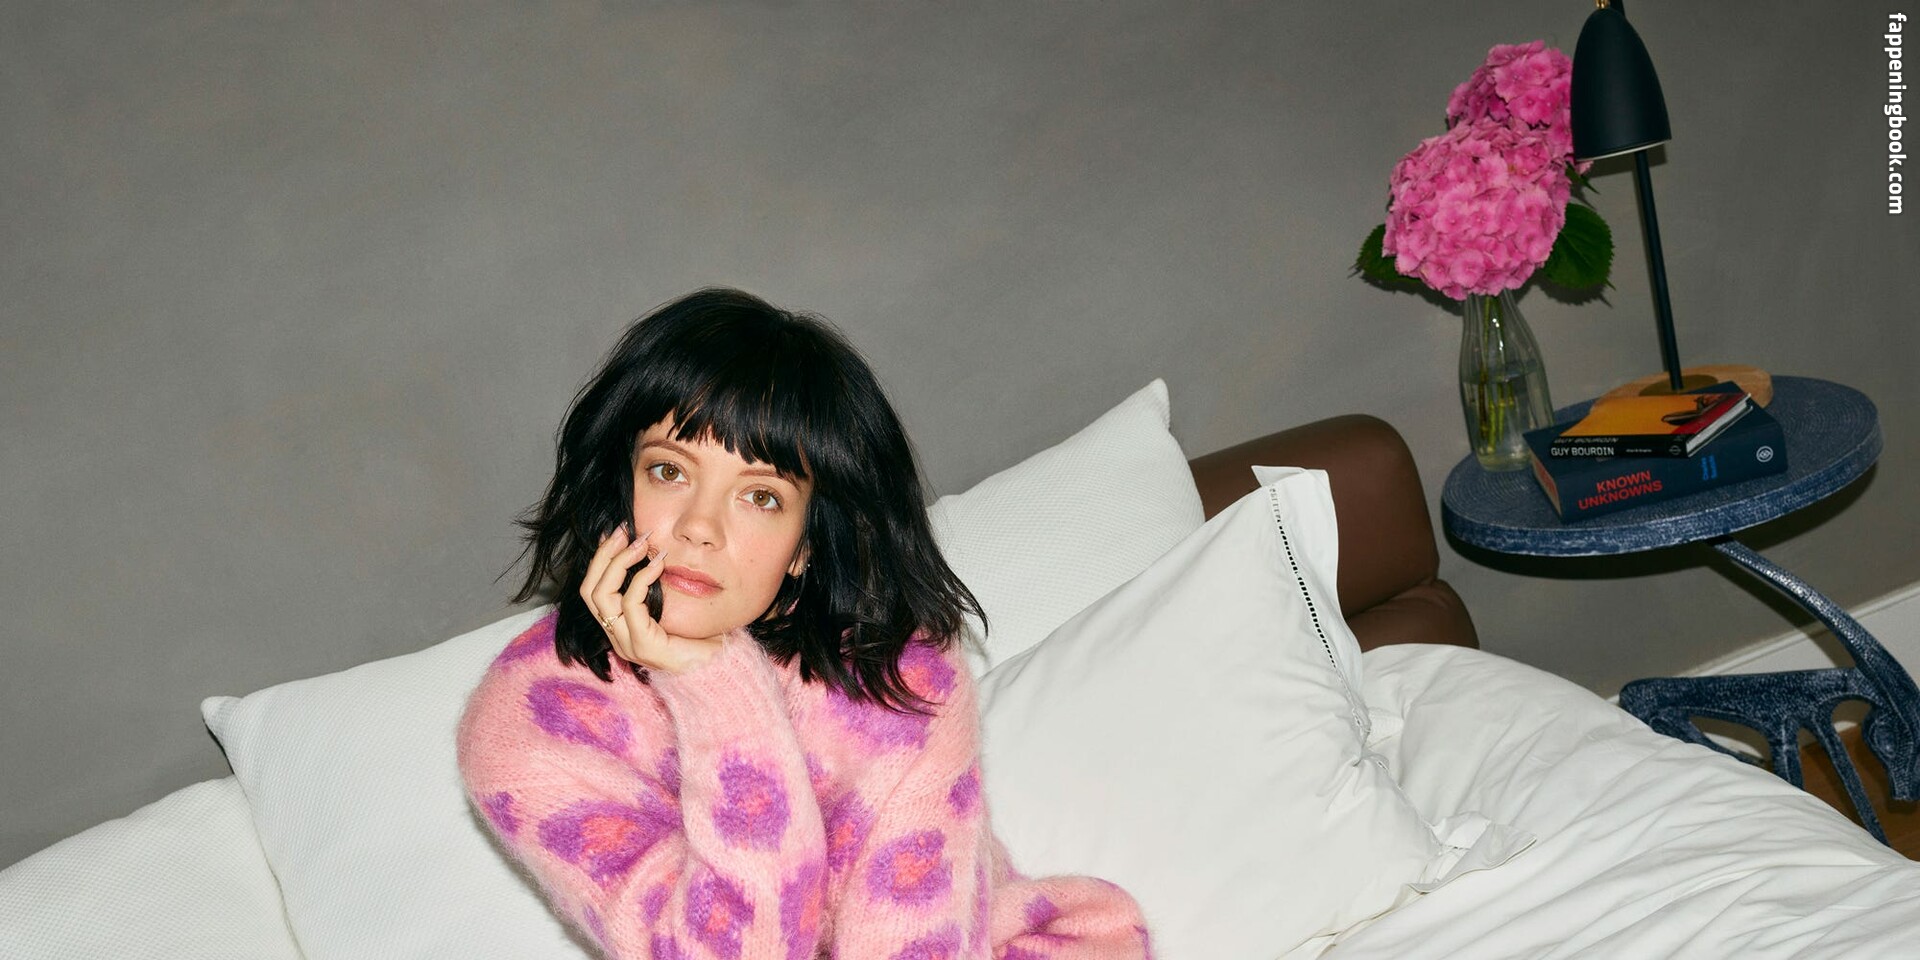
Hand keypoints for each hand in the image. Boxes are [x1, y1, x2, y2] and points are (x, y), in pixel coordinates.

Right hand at [581, 527, 722, 674]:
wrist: (722, 668)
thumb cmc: (703, 638)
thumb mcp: (676, 606)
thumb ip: (660, 586)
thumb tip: (655, 550)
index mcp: (622, 629)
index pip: (593, 591)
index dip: (600, 560)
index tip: (617, 533)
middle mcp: (619, 638)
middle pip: (589, 590)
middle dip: (603, 556)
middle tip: (623, 530)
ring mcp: (628, 644)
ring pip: (601, 596)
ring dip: (619, 562)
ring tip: (641, 543)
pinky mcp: (644, 646)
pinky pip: (631, 604)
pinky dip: (641, 578)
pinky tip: (658, 564)